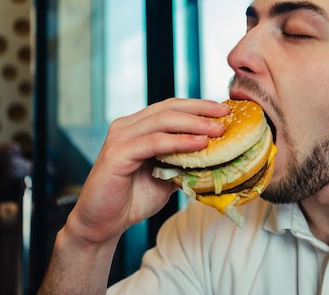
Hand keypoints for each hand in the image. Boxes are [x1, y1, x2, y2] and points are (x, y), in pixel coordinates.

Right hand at [63, 98, 229, 245]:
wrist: (103, 224)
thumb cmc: (133, 199)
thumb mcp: (166, 176)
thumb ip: (183, 161)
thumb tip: (216, 155)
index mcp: (137, 126)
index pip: (172, 107)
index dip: (198, 106)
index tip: (224, 110)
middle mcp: (127, 126)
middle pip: (169, 108)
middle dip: (200, 110)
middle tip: (225, 114)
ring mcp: (120, 137)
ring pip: (163, 121)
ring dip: (194, 124)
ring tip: (218, 129)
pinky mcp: (117, 153)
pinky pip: (154, 142)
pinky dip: (179, 142)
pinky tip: (199, 144)